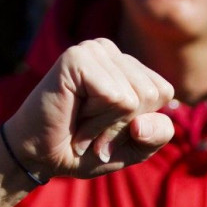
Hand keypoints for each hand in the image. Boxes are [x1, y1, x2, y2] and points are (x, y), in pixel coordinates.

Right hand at [3, 38, 174, 182]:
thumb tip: (146, 120)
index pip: (164, 93)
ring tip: (82, 123)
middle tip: (92, 129)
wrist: (42, 157)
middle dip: (123, 125)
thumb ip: (158, 134)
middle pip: (150, 95)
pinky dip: (97, 121)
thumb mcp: (136, 148)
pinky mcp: (78, 57)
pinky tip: (75, 116)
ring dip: (106, 126)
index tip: (110, 128)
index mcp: (129, 66)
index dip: (141, 122)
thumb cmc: (88, 149)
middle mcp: (112, 52)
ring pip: (132, 99)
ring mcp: (94, 50)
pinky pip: (115, 98)